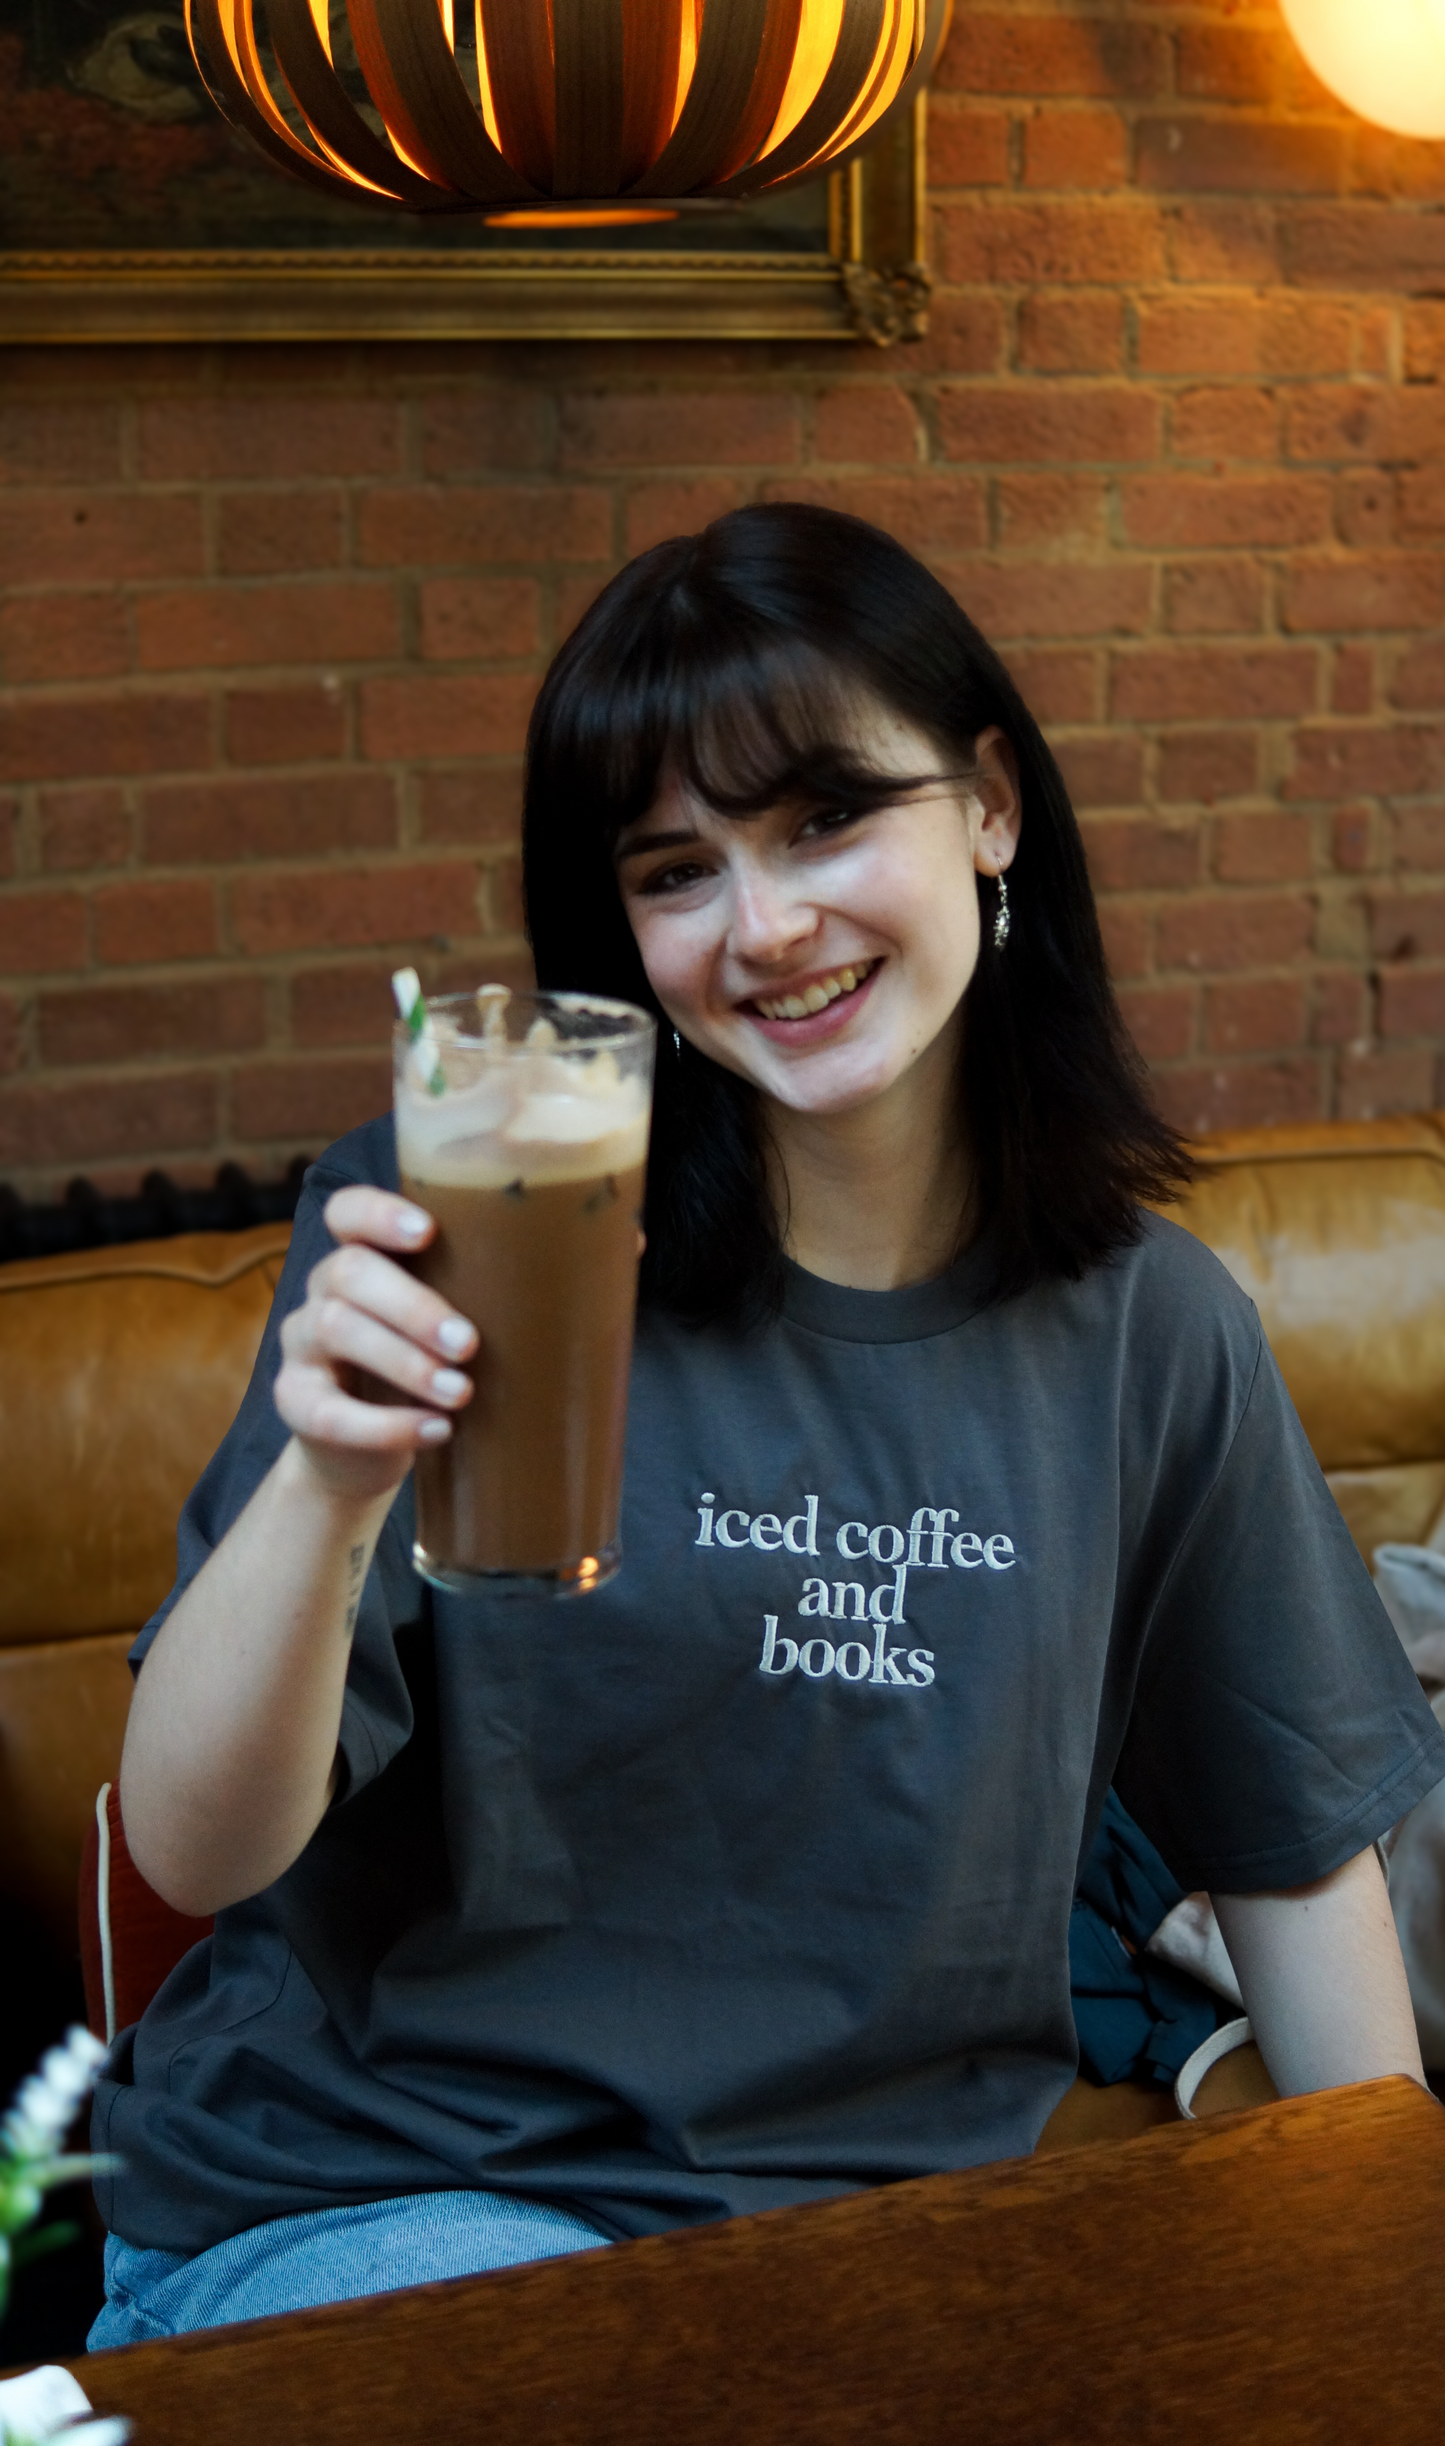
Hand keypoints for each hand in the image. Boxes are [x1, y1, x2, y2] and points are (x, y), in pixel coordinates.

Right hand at [274, 1186, 475, 1502]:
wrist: (365, 1454)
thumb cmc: (426, 1371)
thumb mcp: (451, 1326)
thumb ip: (497, 1291)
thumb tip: (614, 1258)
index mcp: (362, 1258)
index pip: (347, 1212)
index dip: (378, 1212)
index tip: (428, 1231)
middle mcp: (322, 1292)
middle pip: (348, 1270)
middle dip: (411, 1305)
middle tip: (468, 1343)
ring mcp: (300, 1346)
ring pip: (333, 1329)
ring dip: (404, 1362)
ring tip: (461, 1393)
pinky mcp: (295, 1402)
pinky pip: (326, 1410)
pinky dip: (384, 1424)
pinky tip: (435, 1432)